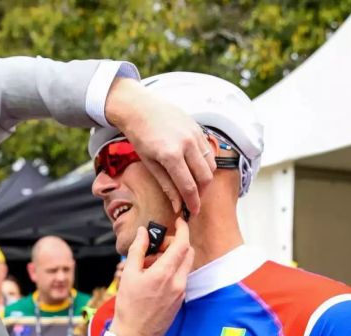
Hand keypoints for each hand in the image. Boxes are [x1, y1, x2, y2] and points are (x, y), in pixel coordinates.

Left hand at [105, 78, 214, 215]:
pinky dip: (205, 163)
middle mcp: (187, 144)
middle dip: (202, 193)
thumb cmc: (140, 136)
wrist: (140, 108)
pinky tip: (195, 167)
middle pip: (205, 177)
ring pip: (210, 165)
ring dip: (205, 179)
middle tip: (194, 199)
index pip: (189, 186)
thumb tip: (177, 206)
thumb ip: (166, 185)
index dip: (193, 203)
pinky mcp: (198, 129)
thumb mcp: (149, 163)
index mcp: (171, 155)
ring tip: (194, 184)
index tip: (193, 212)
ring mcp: (195, 135)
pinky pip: (209, 151)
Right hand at [110, 217, 192, 335]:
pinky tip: (154, 278)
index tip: (178, 222)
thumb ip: (137, 251)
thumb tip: (144, 233)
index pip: (182, 244)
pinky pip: (181, 278)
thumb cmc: (129, 308)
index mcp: (164, 274)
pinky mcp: (180, 300)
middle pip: (187, 253)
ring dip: (173, 258)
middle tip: (158, 246)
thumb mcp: (128, 275)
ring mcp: (181, 292)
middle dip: (176, 244)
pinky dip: (172, 271)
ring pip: (184, 266)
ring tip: (152, 264)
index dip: (183, 230)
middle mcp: (177, 282)